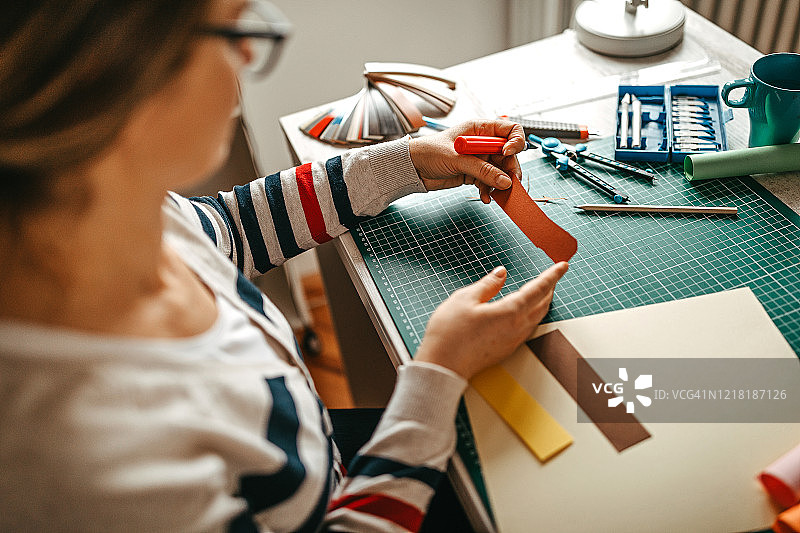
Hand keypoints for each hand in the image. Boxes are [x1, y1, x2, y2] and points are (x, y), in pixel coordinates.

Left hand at [408, 120, 525, 203]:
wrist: (413, 168)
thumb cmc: (429, 152)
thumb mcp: (456, 159)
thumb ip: (482, 170)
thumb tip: (505, 181)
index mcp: (480, 129)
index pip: (509, 130)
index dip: (514, 141)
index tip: (508, 153)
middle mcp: (483, 143)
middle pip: (508, 155)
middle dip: (510, 170)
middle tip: (510, 184)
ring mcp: (480, 159)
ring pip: (500, 171)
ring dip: (500, 184)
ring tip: (496, 194)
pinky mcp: (474, 173)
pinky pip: (489, 182)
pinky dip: (490, 190)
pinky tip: (486, 197)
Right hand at [414, 262, 568, 379]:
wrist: (443, 366)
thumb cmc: (450, 333)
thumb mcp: (465, 299)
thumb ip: (487, 284)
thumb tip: (501, 274)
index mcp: (510, 311)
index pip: (538, 288)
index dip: (552, 275)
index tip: (562, 266)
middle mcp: (517, 327)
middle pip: (542, 304)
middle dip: (550, 288)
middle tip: (553, 277)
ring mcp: (513, 341)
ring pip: (536, 318)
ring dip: (542, 303)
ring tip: (542, 293)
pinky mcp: (506, 350)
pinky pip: (527, 328)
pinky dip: (532, 316)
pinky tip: (524, 314)